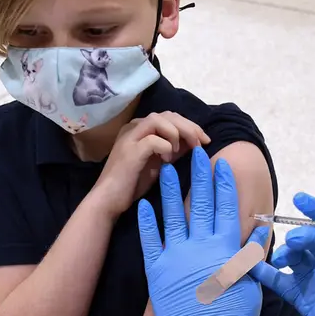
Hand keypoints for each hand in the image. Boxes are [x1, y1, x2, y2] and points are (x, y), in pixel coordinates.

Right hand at [94, 112, 209, 216]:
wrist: (109, 200)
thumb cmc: (133, 183)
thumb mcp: (160, 162)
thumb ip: (175, 149)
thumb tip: (196, 141)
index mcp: (140, 128)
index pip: (170, 116)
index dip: (190, 125)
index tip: (205, 140)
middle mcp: (133, 127)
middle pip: (167, 115)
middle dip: (189, 127)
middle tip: (202, 142)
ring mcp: (129, 137)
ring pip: (159, 120)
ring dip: (178, 133)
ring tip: (183, 150)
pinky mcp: (129, 150)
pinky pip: (154, 139)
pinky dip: (166, 148)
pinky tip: (167, 162)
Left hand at [137, 147, 262, 315]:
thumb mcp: (251, 283)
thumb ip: (250, 255)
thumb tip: (256, 231)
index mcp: (227, 247)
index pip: (226, 207)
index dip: (224, 184)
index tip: (221, 164)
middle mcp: (203, 245)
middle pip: (202, 204)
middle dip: (200, 176)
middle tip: (196, 153)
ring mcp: (178, 256)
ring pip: (174, 216)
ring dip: (172, 191)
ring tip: (168, 169)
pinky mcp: (158, 271)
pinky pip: (151, 242)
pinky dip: (147, 223)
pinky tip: (144, 204)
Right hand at [249, 193, 314, 315]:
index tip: (300, 199)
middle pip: (310, 239)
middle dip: (301, 235)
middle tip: (296, 241)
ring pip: (295, 257)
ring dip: (286, 251)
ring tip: (284, 257)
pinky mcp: (303, 300)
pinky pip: (282, 282)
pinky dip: (266, 274)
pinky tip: (253, 265)